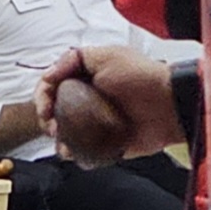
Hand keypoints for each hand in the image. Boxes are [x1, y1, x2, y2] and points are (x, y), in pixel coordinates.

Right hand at [34, 46, 178, 166]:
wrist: (168, 106)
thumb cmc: (140, 77)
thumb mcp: (107, 56)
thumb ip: (74, 59)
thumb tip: (47, 75)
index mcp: (85, 78)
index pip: (53, 85)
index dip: (42, 95)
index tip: (45, 106)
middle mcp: (88, 100)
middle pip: (54, 110)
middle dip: (47, 119)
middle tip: (52, 126)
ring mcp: (95, 123)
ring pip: (65, 133)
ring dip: (57, 139)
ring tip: (61, 142)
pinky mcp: (105, 144)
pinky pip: (83, 151)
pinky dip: (73, 153)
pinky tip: (71, 153)